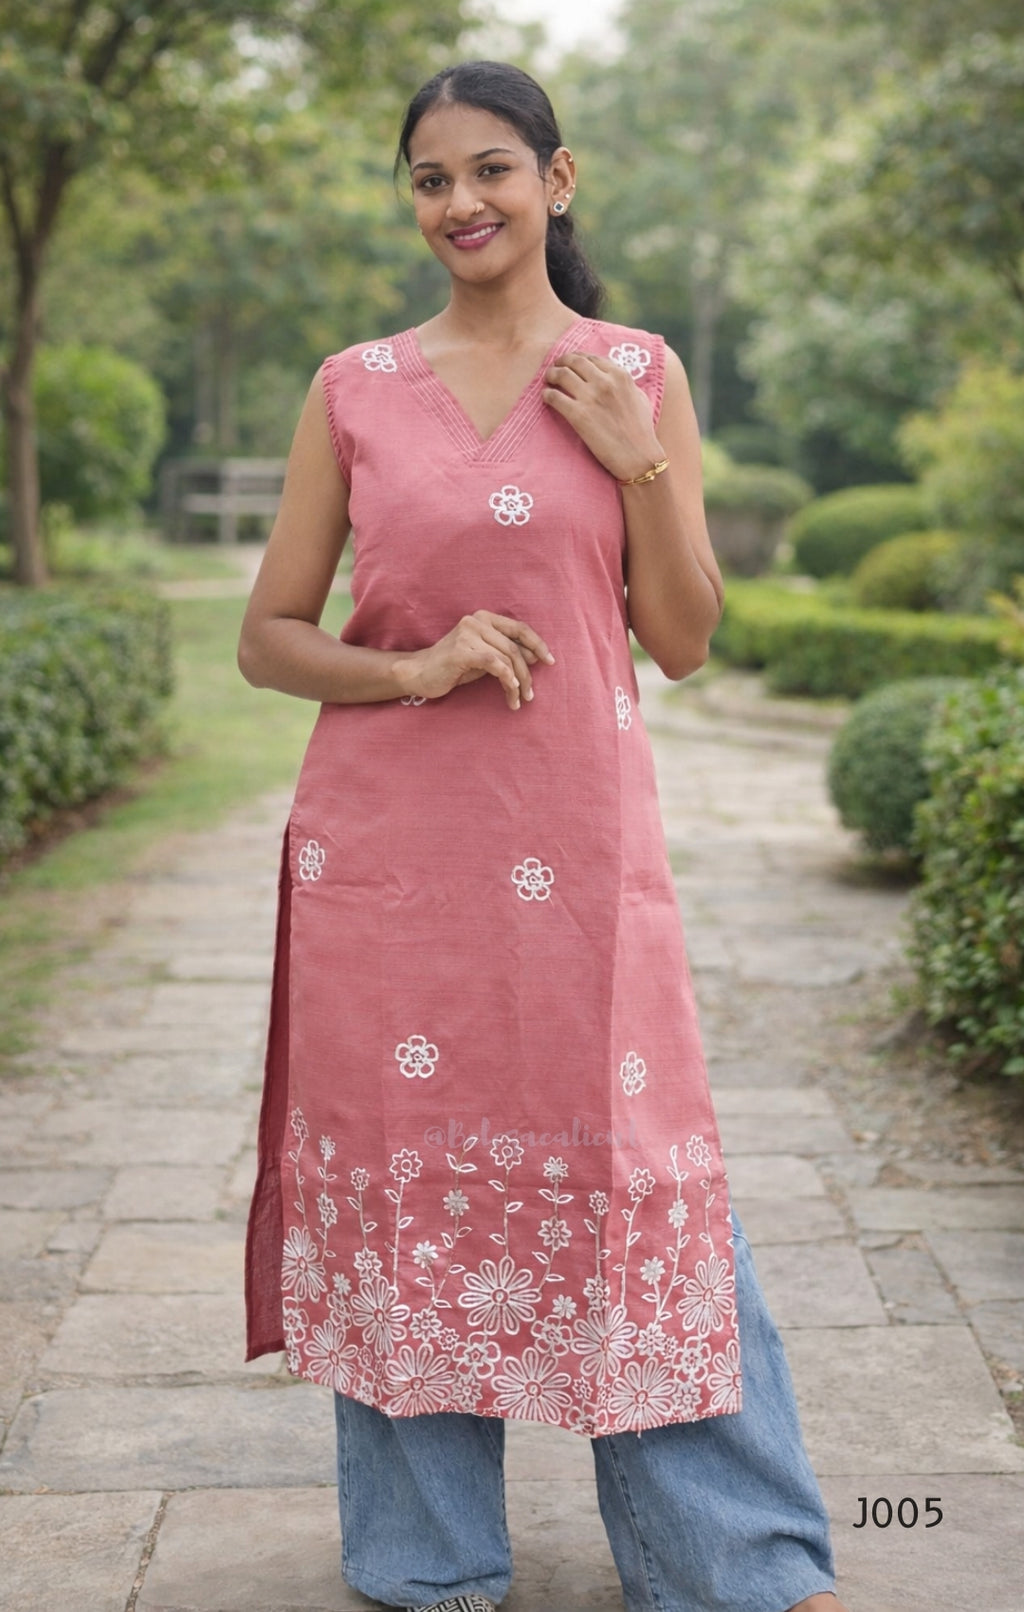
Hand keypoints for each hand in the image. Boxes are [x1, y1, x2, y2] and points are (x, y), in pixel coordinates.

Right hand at [403, 610, 554, 709]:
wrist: (419, 673)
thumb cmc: (453, 667)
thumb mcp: (485, 658)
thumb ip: (507, 653)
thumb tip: (536, 656)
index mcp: (484, 618)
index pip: (520, 628)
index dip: (538, 644)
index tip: (550, 662)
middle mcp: (477, 621)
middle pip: (515, 647)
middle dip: (527, 674)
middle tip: (530, 694)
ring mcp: (468, 634)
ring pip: (507, 658)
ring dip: (516, 683)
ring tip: (518, 700)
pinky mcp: (461, 650)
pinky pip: (494, 664)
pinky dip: (505, 678)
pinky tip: (509, 691)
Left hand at [542, 351, 664, 481]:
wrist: (639, 457)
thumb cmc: (642, 431)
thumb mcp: (640, 398)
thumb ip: (626, 385)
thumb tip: (615, 380)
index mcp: (620, 375)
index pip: (592, 358)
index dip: (577, 358)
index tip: (571, 363)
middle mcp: (604, 381)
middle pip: (574, 362)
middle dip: (561, 362)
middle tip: (555, 368)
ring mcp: (590, 397)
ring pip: (561, 374)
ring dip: (551, 375)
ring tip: (548, 380)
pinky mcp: (578, 415)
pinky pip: (555, 397)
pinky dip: (547, 395)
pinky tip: (546, 398)